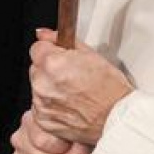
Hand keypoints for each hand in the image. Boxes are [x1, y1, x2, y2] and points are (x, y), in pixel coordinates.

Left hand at [29, 27, 133, 145]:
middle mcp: (43, 84)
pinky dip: (51, 105)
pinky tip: (69, 105)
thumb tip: (43, 34)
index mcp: (52, 64)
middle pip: (36, 68)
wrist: (116, 119)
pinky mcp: (43, 120)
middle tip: (71, 76)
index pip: (36, 48)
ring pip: (38, 87)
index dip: (51, 51)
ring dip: (50, 88)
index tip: (60, 56)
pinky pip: (40, 107)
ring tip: (73, 93)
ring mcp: (41, 104)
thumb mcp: (90, 54)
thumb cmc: (109, 89)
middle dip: (49, 70)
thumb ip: (63, 40)